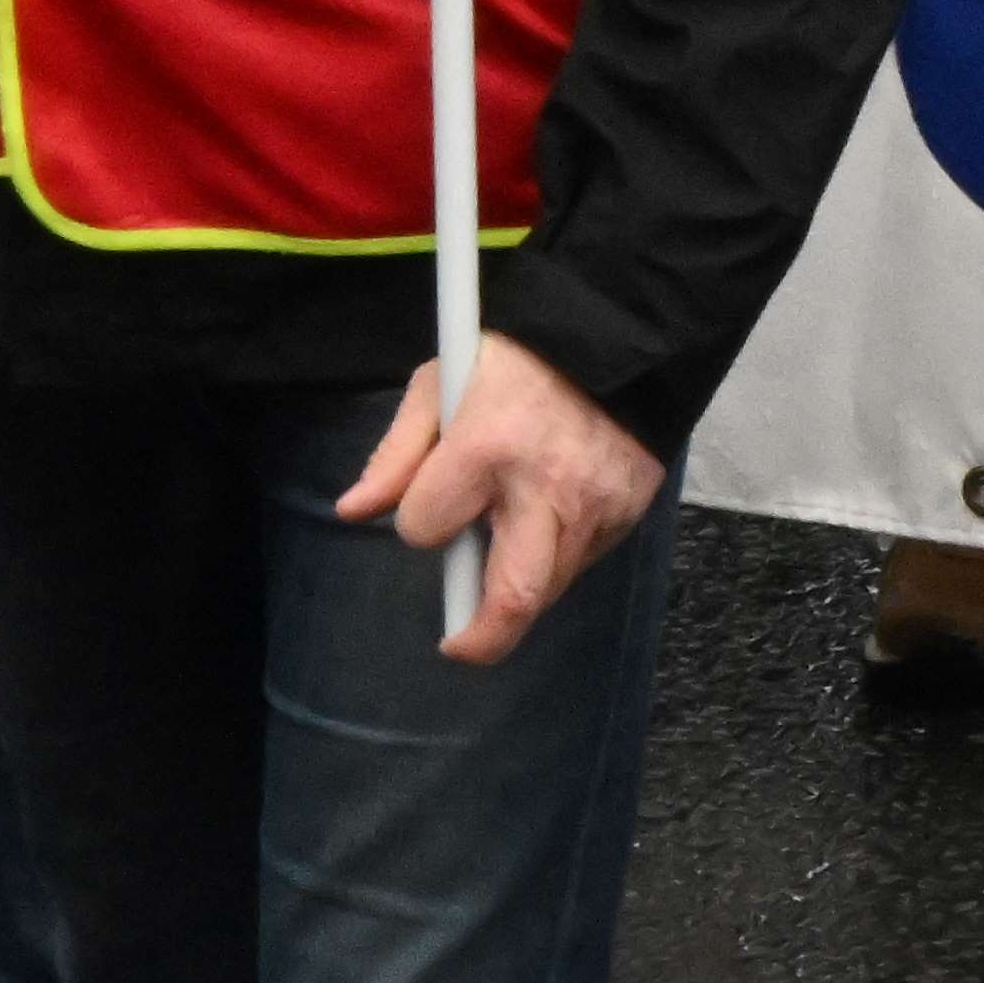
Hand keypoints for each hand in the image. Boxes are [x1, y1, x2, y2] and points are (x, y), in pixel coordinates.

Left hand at [341, 334, 661, 658]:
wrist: (619, 337)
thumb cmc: (516, 360)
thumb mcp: (440, 384)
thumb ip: (397, 455)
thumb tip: (353, 512)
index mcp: (486, 447)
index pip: (428, 528)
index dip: (423, 521)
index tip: (431, 504)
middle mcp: (546, 488)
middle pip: (513, 597)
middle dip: (482, 638)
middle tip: (460, 645)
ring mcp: (596, 506)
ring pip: (549, 586)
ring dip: (519, 584)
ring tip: (508, 544)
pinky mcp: (630, 511)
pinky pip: (586, 558)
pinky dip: (559, 553)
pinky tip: (552, 514)